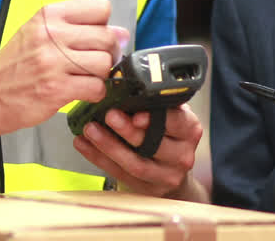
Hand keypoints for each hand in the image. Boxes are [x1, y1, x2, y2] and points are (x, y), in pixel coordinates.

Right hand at [0, 0, 128, 136]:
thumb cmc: (13, 67)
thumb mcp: (38, 34)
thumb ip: (77, 29)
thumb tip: (121, 33)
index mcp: (49, 15)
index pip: (100, 7)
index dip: (103, 25)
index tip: (93, 39)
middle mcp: (52, 34)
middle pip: (107, 37)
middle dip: (107, 53)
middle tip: (92, 64)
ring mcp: (53, 61)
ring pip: (104, 63)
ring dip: (100, 75)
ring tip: (83, 78)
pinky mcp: (56, 88)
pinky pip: (97, 87)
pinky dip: (94, 93)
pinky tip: (79, 92)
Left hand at [72, 104, 203, 198]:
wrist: (172, 170)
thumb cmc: (168, 134)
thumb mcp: (171, 115)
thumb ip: (157, 104)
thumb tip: (126, 85)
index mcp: (190, 130)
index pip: (177, 122)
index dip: (156, 118)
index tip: (136, 112)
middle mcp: (182, 155)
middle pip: (154, 144)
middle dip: (128, 130)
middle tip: (108, 115)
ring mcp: (166, 176)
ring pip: (135, 163)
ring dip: (109, 145)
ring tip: (90, 129)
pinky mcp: (148, 189)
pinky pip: (119, 174)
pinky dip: (99, 158)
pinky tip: (84, 144)